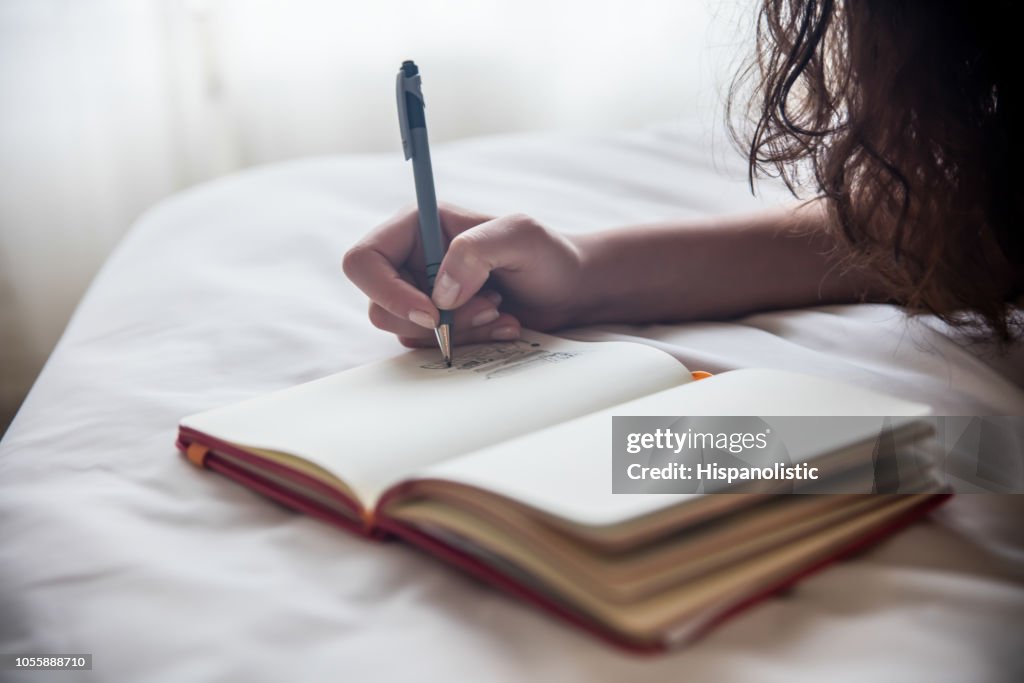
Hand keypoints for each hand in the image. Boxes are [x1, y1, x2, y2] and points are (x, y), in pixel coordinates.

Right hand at [343, 204, 584, 346]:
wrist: (569, 289)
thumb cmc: (547, 254)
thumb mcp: (520, 235)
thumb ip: (475, 250)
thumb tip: (439, 291)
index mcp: (416, 225)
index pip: (363, 260)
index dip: (387, 291)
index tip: (433, 310)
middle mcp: (410, 259)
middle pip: (379, 305)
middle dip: (433, 319)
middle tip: (486, 307)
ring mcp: (420, 293)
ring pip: (405, 331)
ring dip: (457, 331)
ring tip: (499, 310)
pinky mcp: (435, 322)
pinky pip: (429, 346)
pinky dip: (466, 342)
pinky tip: (501, 324)